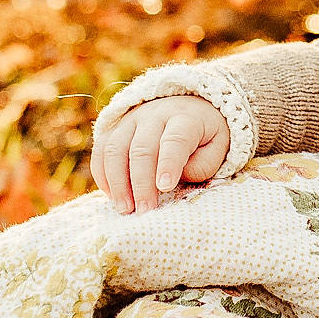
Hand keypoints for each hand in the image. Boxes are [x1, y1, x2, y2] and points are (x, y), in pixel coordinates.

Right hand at [90, 95, 230, 214]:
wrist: (189, 106)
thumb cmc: (205, 135)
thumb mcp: (217, 147)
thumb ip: (201, 165)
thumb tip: (170, 181)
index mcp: (185, 119)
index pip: (174, 140)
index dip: (168, 164)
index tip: (165, 187)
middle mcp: (155, 115)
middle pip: (142, 148)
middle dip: (141, 183)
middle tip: (144, 211)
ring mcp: (132, 120)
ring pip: (116, 149)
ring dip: (117, 182)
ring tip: (125, 208)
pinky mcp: (116, 128)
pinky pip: (102, 149)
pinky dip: (102, 174)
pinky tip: (112, 196)